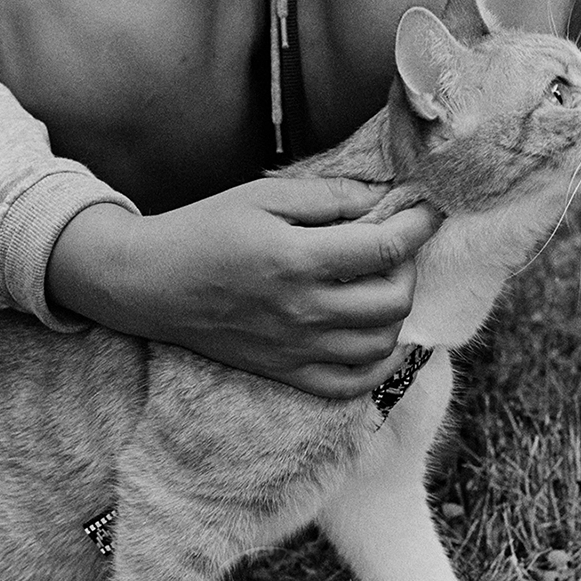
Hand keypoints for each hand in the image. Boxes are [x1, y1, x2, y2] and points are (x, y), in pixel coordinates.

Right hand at [46, 179, 441, 397]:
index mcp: (296, 260)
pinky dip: (377, 363)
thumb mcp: (264, 196)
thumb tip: (382, 199)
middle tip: (392, 246)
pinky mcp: (286, 372)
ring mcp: (296, 349)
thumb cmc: (204, 229)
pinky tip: (375, 334)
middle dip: (407, 267)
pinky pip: (351, 384)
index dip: (419, 225)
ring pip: (381, 345)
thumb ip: (329, 197)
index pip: (385, 248)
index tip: (431, 209)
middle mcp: (302, 311)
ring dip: (395, 312)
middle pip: (394, 301)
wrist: (149, 284)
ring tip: (380, 285)